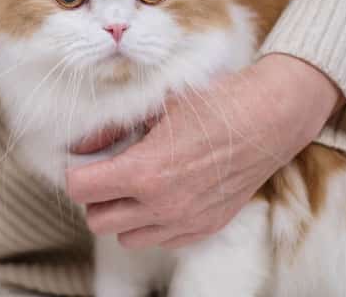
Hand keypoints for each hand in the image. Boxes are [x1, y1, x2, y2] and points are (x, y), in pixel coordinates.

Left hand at [65, 53, 342, 248]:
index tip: (84, 162)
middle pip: (97, 221)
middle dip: (96, 197)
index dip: (77, 173)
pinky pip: (161, 241)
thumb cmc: (213, 105)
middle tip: (108, 173)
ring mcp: (184, 221)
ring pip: (126, 237)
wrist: (268, 119)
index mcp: (144, 172)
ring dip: (123, 214)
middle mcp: (161, 205)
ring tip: (136, 185)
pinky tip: (163, 194)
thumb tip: (80, 143)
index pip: (80, 190)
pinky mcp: (204, 227)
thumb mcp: (156, 105)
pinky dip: (153, 223)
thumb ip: (112, 127)